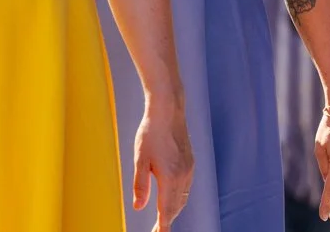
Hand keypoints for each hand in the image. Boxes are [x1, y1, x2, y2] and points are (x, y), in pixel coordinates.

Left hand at [131, 102, 193, 231]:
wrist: (168, 110)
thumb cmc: (150, 132)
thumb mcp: (140, 159)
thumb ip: (140, 185)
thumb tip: (139, 207)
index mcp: (170, 177)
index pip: (167, 210)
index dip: (163, 225)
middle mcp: (183, 176)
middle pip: (176, 207)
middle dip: (167, 219)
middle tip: (157, 229)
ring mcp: (189, 169)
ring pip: (183, 197)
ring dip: (174, 209)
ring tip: (163, 217)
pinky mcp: (190, 162)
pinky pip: (186, 187)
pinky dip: (179, 197)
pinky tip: (172, 197)